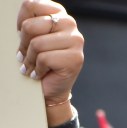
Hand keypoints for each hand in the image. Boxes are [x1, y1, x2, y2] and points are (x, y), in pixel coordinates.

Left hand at [16, 1, 83, 127]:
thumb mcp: (32, 36)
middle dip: (23, 44)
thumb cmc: (40, 61)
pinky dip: (38, 69)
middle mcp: (70, 23)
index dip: (20, 22)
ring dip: (30, 59)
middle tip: (25, 54)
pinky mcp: (76, 58)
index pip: (31, 4)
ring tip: (33, 65)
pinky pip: (45, 59)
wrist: (52, 88)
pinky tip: (41, 72)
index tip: (21, 34)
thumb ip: (30, 23)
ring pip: (37, 44)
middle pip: (30, 26)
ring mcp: (76, 41)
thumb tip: (18, 24)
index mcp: (58, 13)